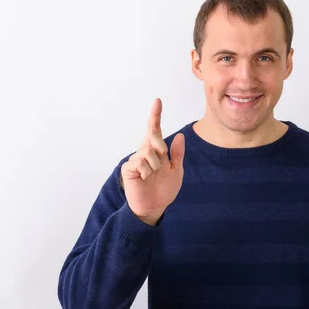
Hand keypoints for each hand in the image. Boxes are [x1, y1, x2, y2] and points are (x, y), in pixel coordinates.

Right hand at [121, 98, 184, 225]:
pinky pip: (140, 163)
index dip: (156, 115)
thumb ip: (177, 154)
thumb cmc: (163, 190)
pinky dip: (146, 172)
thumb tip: (180, 136)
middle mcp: (144, 152)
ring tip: (151, 177)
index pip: (155, 130)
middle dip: (160, 148)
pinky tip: (144, 179)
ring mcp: (135, 159)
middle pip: (153, 137)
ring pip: (148, 153)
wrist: (153, 208)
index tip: (158, 101)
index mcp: (156, 151)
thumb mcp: (176, 172)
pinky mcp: (128, 168)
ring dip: (155, 167)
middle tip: (161, 165)